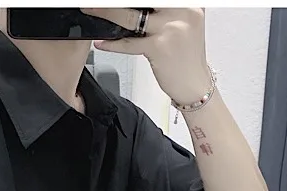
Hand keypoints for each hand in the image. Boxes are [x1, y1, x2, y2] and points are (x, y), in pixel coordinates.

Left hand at [80, 7, 209, 103]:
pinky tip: (102, 43)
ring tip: (91, 9)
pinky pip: (130, 43)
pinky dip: (113, 44)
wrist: (195, 86)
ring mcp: (171, 29)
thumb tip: (134, 6)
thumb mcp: (182, 24)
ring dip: (107, 13)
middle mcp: (182, 11)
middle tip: (99, 0)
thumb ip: (165, 10)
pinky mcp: (160, 48)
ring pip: (131, 16)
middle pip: (141, 0)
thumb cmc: (186, 57)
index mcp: (188, 2)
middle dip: (116, 1)